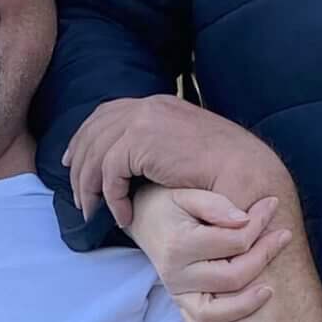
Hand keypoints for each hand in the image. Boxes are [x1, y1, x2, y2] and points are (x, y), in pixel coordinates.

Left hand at [63, 96, 290, 231]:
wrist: (249, 171)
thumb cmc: (226, 169)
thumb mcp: (187, 148)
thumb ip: (162, 146)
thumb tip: (138, 162)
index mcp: (159, 104)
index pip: (108, 113)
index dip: (85, 136)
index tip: (73, 160)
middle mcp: (148, 106)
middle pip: (94, 131)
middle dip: (79, 163)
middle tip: (76, 194)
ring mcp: (143, 121)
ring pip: (95, 154)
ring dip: (90, 187)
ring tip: (93, 213)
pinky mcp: (141, 142)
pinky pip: (110, 174)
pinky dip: (111, 199)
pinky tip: (122, 216)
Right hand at [130, 184, 290, 321]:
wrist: (143, 215)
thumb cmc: (170, 202)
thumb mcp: (189, 194)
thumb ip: (216, 205)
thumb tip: (245, 220)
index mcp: (179, 245)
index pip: (233, 241)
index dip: (259, 223)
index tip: (272, 205)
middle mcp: (176, 274)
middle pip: (232, 277)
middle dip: (263, 256)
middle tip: (285, 234)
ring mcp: (177, 291)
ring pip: (217, 310)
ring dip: (246, 303)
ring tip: (270, 290)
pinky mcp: (179, 300)